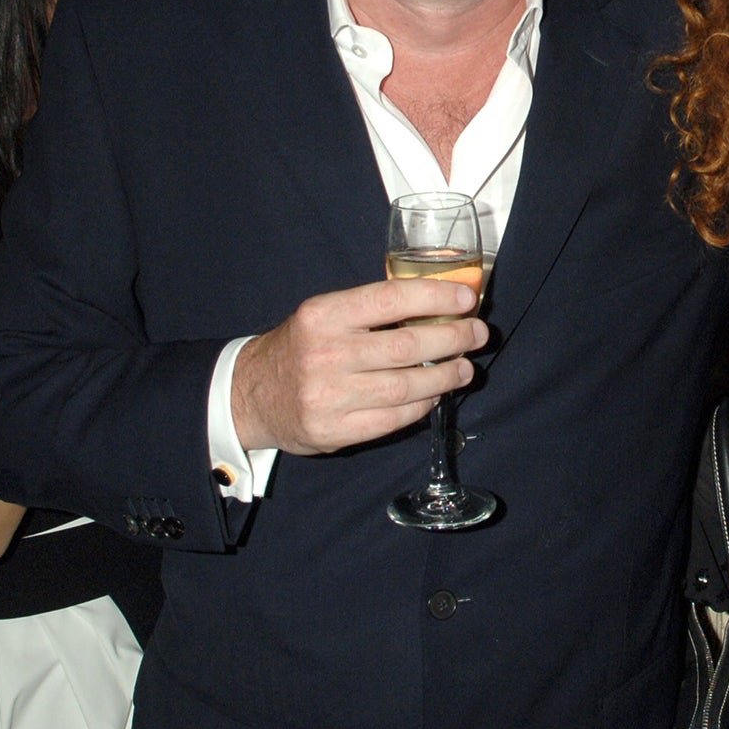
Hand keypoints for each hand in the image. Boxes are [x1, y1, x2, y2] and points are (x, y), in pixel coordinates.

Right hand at [232, 278, 488, 454]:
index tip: (467, 298)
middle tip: (477, 334)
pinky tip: (435, 395)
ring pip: (406, 386)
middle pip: (406, 346)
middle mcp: (324, 353)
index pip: (390, 299)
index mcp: (323, 315)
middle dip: (453, 339)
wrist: (251, 395)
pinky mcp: (333, 430)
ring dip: (445, 376)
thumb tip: (441, 305)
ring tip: (465, 369)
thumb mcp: (324, 315)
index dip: (435, 298)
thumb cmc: (301, 348)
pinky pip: (393, 418)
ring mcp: (328, 396)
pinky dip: (422, 405)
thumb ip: (372, 310)